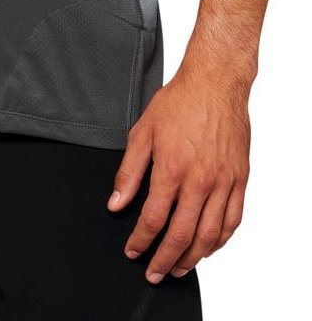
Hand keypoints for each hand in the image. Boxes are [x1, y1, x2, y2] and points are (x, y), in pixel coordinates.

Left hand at [107, 62, 250, 282]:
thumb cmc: (178, 102)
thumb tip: (116, 203)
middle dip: (164, 260)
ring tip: (179, 268)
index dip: (141, 241)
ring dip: (193, 258)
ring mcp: (223, 182)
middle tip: (154, 273)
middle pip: (182, 236)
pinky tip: (208, 247)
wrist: (215, 82)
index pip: (153, 219)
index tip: (132, 251)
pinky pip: (232, 220)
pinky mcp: (240, 179)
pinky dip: (220, 240)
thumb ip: (129, 172)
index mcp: (172, 169)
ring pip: (210, 235)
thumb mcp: (142, 132)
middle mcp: (200, 181)